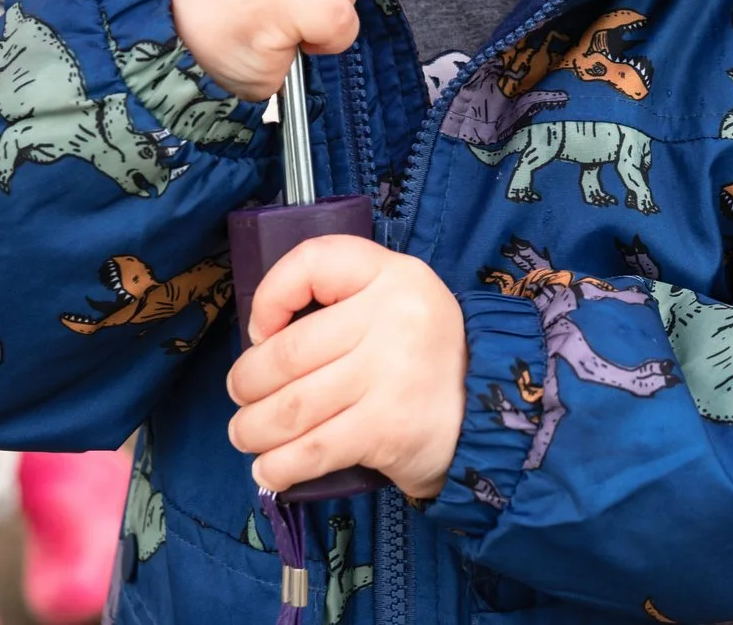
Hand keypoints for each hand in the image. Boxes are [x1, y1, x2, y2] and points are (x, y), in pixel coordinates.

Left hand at [227, 236, 466, 499]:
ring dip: (252, 429)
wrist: (491, 415)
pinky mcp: (389, 428)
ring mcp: (393, 374)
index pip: (312, 262)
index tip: (262, 332)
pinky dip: (279, 465)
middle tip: (242, 398)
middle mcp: (394, 317)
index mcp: (393, 275)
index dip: (270, 296)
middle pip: (286, 352)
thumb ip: (341, 302)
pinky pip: (313, 449)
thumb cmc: (422, 358)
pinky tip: (270, 470)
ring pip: (291, 406)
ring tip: (246, 436)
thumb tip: (260, 338)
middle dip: (246, 383)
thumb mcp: (396, 303)